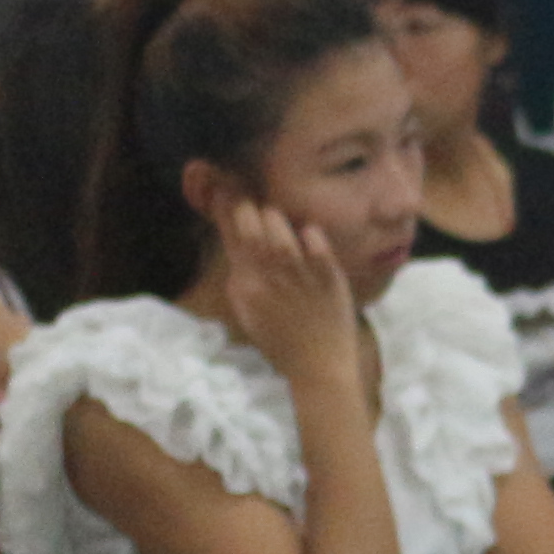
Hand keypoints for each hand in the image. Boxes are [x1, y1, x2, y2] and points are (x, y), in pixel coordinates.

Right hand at [206, 197, 363, 388]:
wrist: (320, 365)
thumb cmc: (280, 341)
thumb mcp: (248, 309)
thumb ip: (242, 275)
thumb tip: (239, 241)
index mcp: (244, 283)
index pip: (230, 234)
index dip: (226, 206)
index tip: (224, 188)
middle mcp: (269, 272)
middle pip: (251, 222)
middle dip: (246, 204)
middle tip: (246, 197)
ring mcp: (300, 271)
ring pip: (279, 223)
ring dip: (274, 217)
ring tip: (273, 219)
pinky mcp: (329, 273)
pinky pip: (314, 236)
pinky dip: (308, 233)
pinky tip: (305, 236)